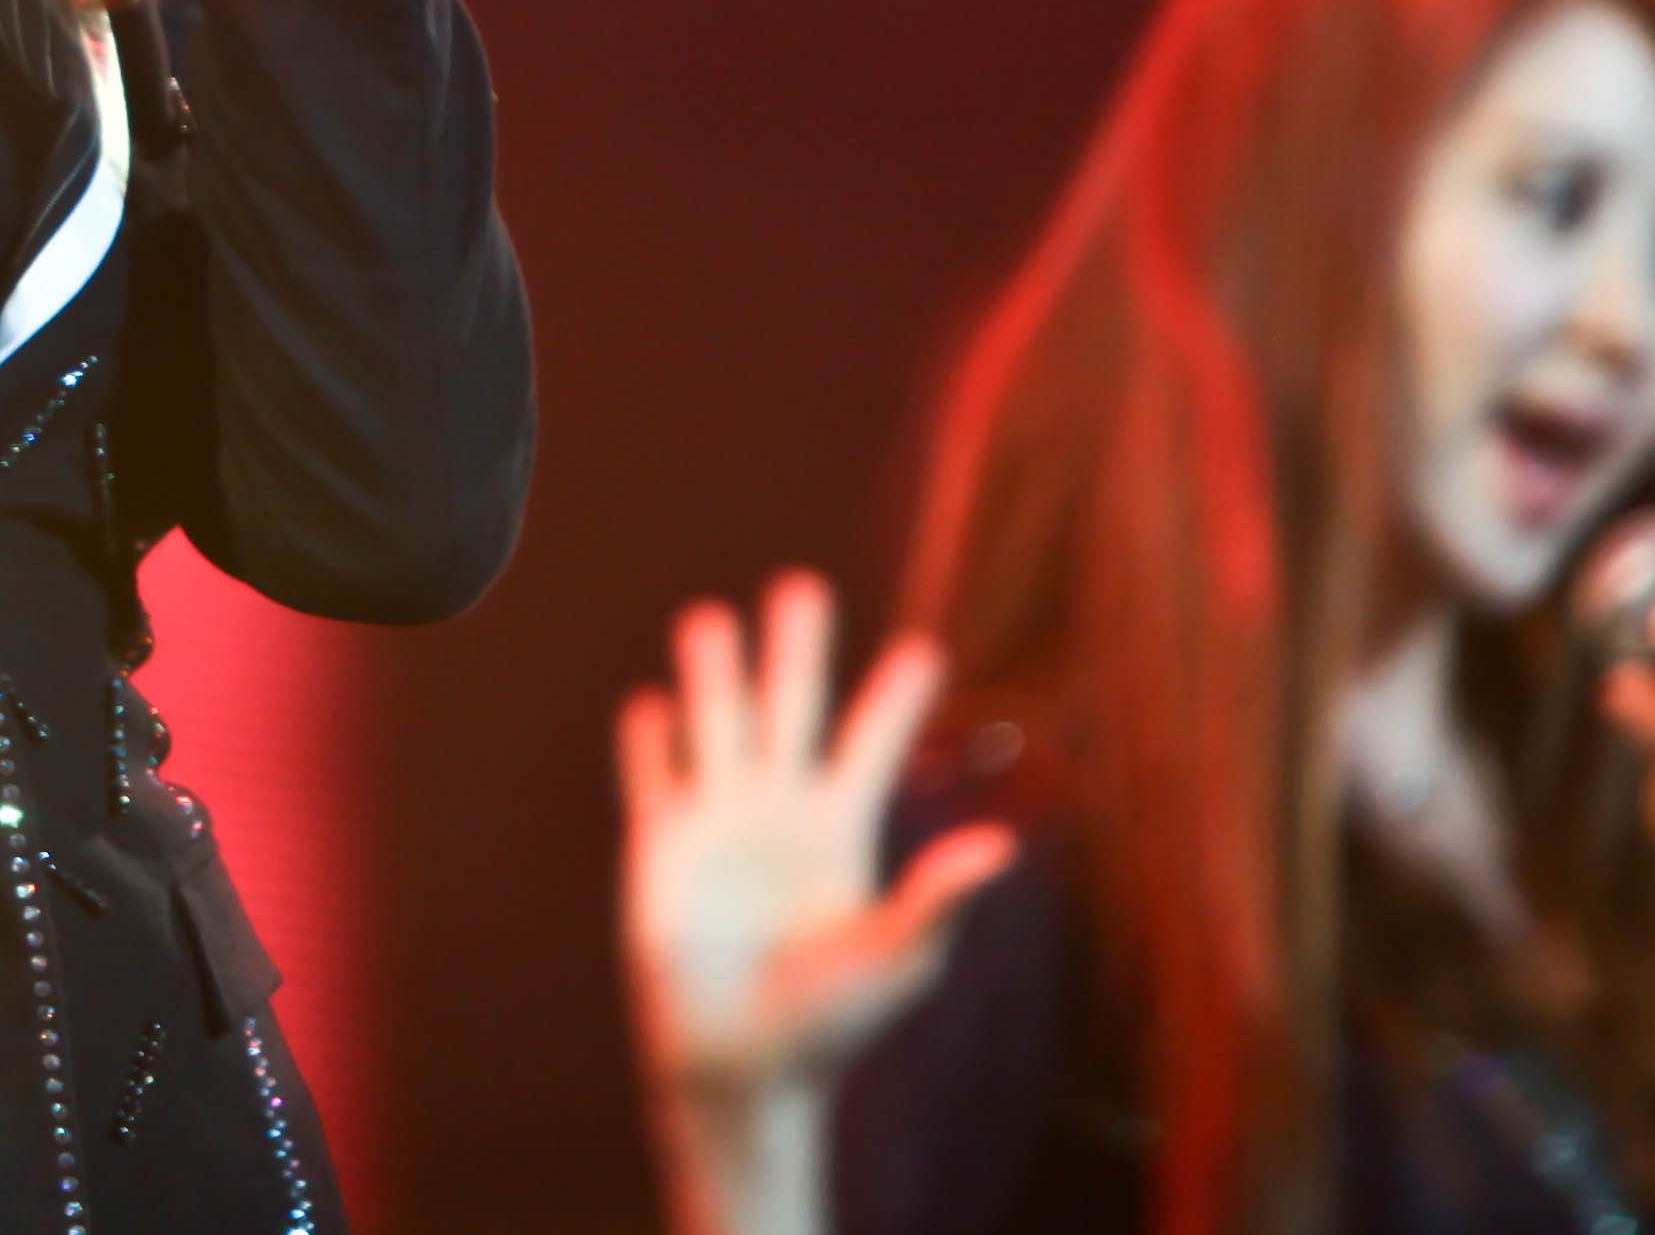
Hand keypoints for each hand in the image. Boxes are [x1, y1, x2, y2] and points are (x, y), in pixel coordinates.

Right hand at [616, 574, 1018, 1121]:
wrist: (741, 1066)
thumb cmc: (829, 1024)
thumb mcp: (897, 958)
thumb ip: (938, 896)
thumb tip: (1004, 847)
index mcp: (842, 827)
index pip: (871, 743)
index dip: (894, 697)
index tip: (925, 651)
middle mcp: (779, 809)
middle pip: (788, 707)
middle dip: (794, 649)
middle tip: (802, 588)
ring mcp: (717, 822)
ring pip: (715, 723)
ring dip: (711, 673)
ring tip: (710, 620)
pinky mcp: (658, 848)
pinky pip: (652, 777)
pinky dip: (650, 741)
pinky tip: (653, 707)